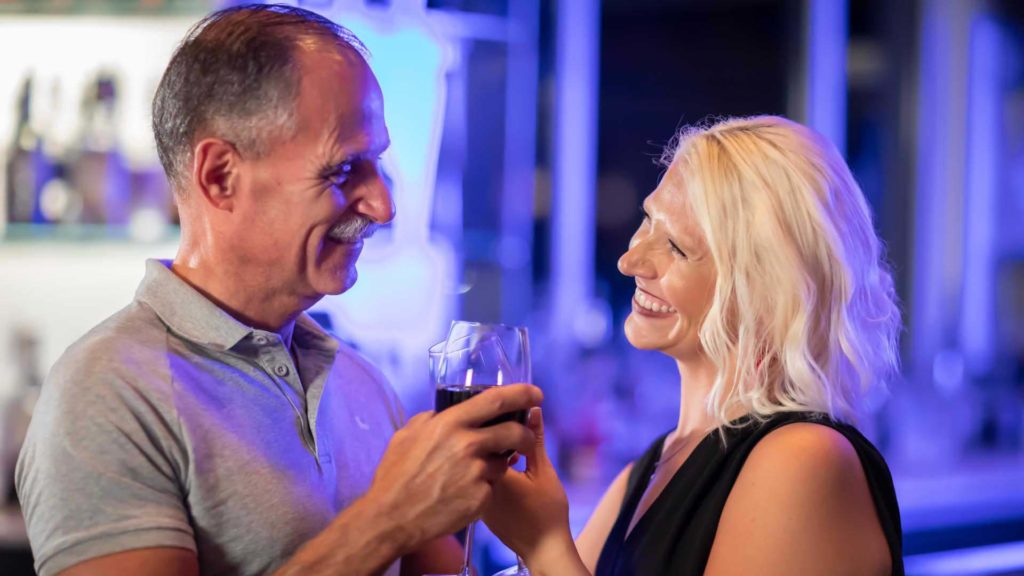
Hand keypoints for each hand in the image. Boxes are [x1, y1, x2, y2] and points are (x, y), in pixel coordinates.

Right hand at [364, 383, 542, 553]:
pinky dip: (483, 488)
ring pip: (503, 461)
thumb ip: (431, 419)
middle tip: (526, 438)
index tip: (535, 393)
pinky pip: (491, 487)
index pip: (497, 400)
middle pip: (514, 432)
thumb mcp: (407, 435)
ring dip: (497, 464)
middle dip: (525, 434)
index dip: (522, 394)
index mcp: (450, 423)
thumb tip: (444, 413)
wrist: (391, 519)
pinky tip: (463, 493)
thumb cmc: (395, 477)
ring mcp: (476, 473)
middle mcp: (468, 445)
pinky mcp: (481, 498)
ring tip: (474, 473)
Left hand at [483, 408, 583, 573]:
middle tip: (507, 427)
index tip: (509, 414)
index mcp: (490, 471)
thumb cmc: (546, 513)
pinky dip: (491, 470)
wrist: (543, 548)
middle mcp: (475, 483)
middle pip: (476, 450)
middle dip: (490, 435)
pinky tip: (509, 469)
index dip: (495, 422)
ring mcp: (475, 496)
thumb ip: (534, 439)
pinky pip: (478, 480)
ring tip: (511, 450)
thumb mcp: (543, 470)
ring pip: (476, 465)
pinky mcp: (478, 506)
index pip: (483, 436)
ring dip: (490, 454)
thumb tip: (532, 410)